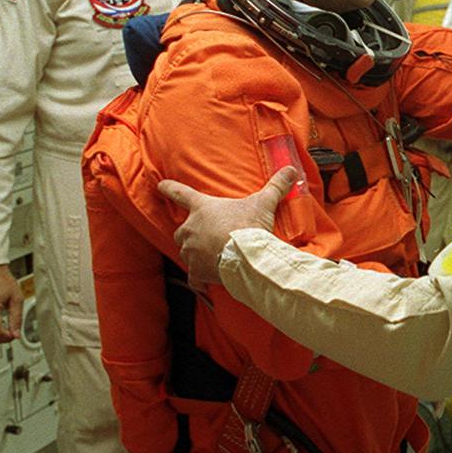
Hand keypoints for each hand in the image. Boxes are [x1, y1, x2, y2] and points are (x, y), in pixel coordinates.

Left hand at [159, 167, 298, 285]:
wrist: (246, 257)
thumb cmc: (249, 226)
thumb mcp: (263, 203)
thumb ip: (276, 186)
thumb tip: (292, 170)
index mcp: (202, 208)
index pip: (180, 193)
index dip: (169, 188)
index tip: (159, 185)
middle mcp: (191, 228)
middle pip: (181, 229)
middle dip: (190, 233)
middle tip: (207, 235)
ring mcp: (191, 251)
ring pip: (186, 251)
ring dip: (194, 253)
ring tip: (211, 256)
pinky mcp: (196, 270)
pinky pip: (193, 275)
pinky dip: (199, 278)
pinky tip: (206, 282)